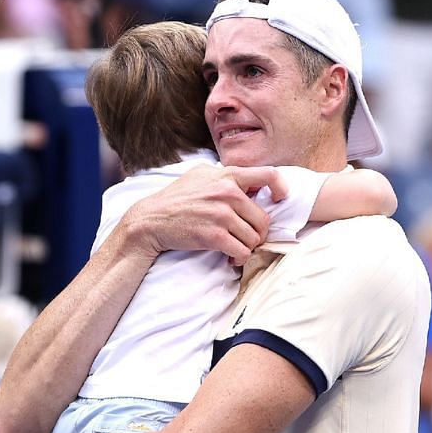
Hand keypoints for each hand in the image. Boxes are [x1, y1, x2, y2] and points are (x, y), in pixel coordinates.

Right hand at [126, 165, 288, 265]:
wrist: (150, 220)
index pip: (269, 174)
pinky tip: (230, 256)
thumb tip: (256, 184)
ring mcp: (221, 214)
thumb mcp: (202, 176)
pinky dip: (239, 257)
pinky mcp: (214, 235)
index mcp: (227, 175)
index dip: (281, 188)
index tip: (279, 200)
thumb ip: (227, 177)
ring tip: (235, 247)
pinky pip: (243, 251)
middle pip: (264, 219)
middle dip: (257, 232)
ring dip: (247, 246)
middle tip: (245, 237)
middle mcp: (227, 192)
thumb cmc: (178, 199)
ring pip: (255, 238)